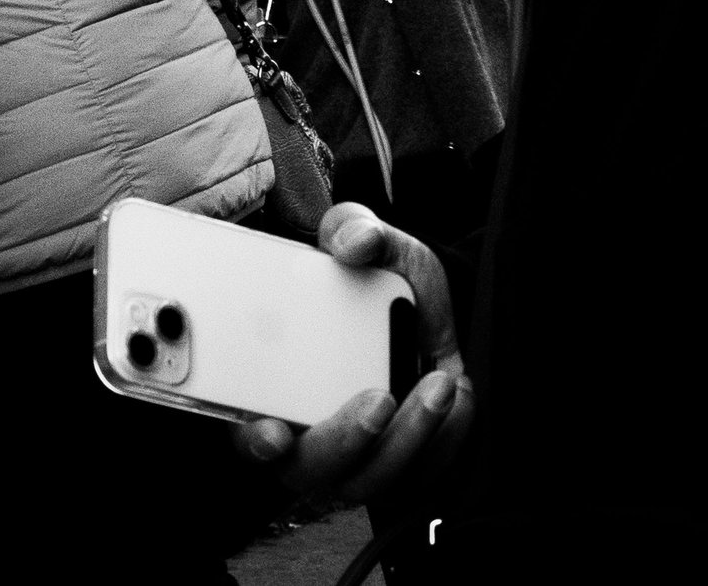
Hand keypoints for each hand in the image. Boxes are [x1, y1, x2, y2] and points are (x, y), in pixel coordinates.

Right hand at [234, 204, 470, 500]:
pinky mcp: (406, 463)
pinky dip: (444, 441)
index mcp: (278, 385)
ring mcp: (359, 455)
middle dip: (347, 440)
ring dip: (408, 439)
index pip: (250, 431)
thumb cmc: (379, 277)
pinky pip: (422, 474)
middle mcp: (312, 432)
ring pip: (372, 479)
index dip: (256, 440)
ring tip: (439, 385)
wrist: (426, 303)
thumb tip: (356, 244)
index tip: (274, 432)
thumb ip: (355, 228)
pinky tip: (458, 397)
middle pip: (314, 467)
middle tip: (380, 399)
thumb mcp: (368, 238)